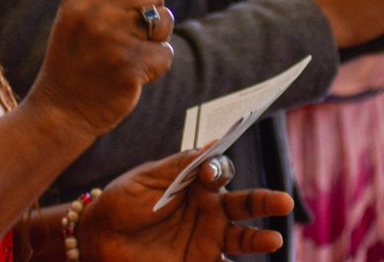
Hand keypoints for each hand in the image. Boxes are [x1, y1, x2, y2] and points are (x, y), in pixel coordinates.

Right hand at [27, 0, 182, 139]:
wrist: (61, 108)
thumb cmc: (76, 60)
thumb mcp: (78, 17)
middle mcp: (95, 11)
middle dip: (155, 11)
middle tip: (134, 34)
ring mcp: (111, 38)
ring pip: (164, 22)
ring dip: (156, 39)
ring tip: (128, 55)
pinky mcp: (129, 65)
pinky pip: (165, 53)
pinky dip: (157, 66)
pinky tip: (133, 75)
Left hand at [78, 151, 292, 261]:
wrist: (100, 237)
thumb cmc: (122, 202)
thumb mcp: (146, 180)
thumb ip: (179, 166)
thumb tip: (214, 143)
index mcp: (195, 183)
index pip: (218, 172)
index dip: (217, 169)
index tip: (206, 174)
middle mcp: (208, 210)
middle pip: (244, 204)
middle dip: (264, 201)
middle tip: (282, 202)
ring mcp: (207, 238)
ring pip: (242, 238)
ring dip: (259, 239)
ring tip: (273, 240)